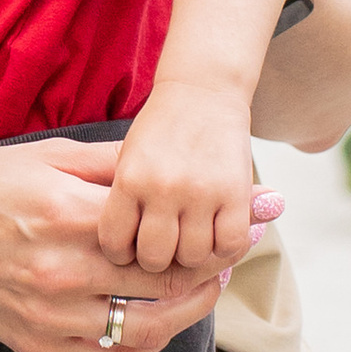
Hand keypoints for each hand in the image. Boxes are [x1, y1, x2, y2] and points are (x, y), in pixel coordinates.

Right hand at [0, 140, 224, 351]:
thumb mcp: (49, 156)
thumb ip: (116, 164)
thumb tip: (180, 161)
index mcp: (67, 215)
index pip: (165, 236)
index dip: (213, 234)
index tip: (244, 226)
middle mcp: (59, 271)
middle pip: (164, 286)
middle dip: (211, 271)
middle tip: (232, 257)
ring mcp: (47, 315)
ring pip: (145, 331)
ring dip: (188, 314)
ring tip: (204, 289)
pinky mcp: (35, 344)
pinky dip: (147, 345)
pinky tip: (161, 321)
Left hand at [99, 82, 258, 278]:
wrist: (202, 91)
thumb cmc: (160, 131)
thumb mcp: (126, 160)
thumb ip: (121, 203)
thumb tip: (117, 257)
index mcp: (129, 180)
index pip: (115, 244)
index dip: (122, 254)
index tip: (130, 248)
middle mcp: (163, 187)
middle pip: (155, 258)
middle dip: (158, 260)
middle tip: (164, 248)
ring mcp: (201, 192)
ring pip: (193, 257)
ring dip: (192, 255)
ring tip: (191, 238)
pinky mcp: (235, 193)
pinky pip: (229, 244)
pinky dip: (224, 247)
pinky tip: (217, 233)